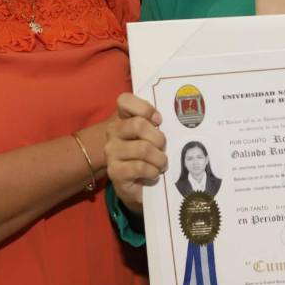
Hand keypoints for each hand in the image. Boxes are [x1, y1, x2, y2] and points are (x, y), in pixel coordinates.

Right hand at [104, 94, 167, 212]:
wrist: (136, 184)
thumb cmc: (148, 155)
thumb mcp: (153, 136)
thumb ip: (157, 124)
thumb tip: (173, 120)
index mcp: (122, 118)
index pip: (125, 100)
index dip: (145, 108)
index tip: (158, 120)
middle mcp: (113, 132)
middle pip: (138, 125)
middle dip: (158, 138)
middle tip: (163, 147)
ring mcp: (111, 152)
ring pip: (142, 148)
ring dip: (159, 158)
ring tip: (161, 163)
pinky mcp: (114, 172)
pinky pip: (140, 167)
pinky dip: (153, 172)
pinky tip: (153, 174)